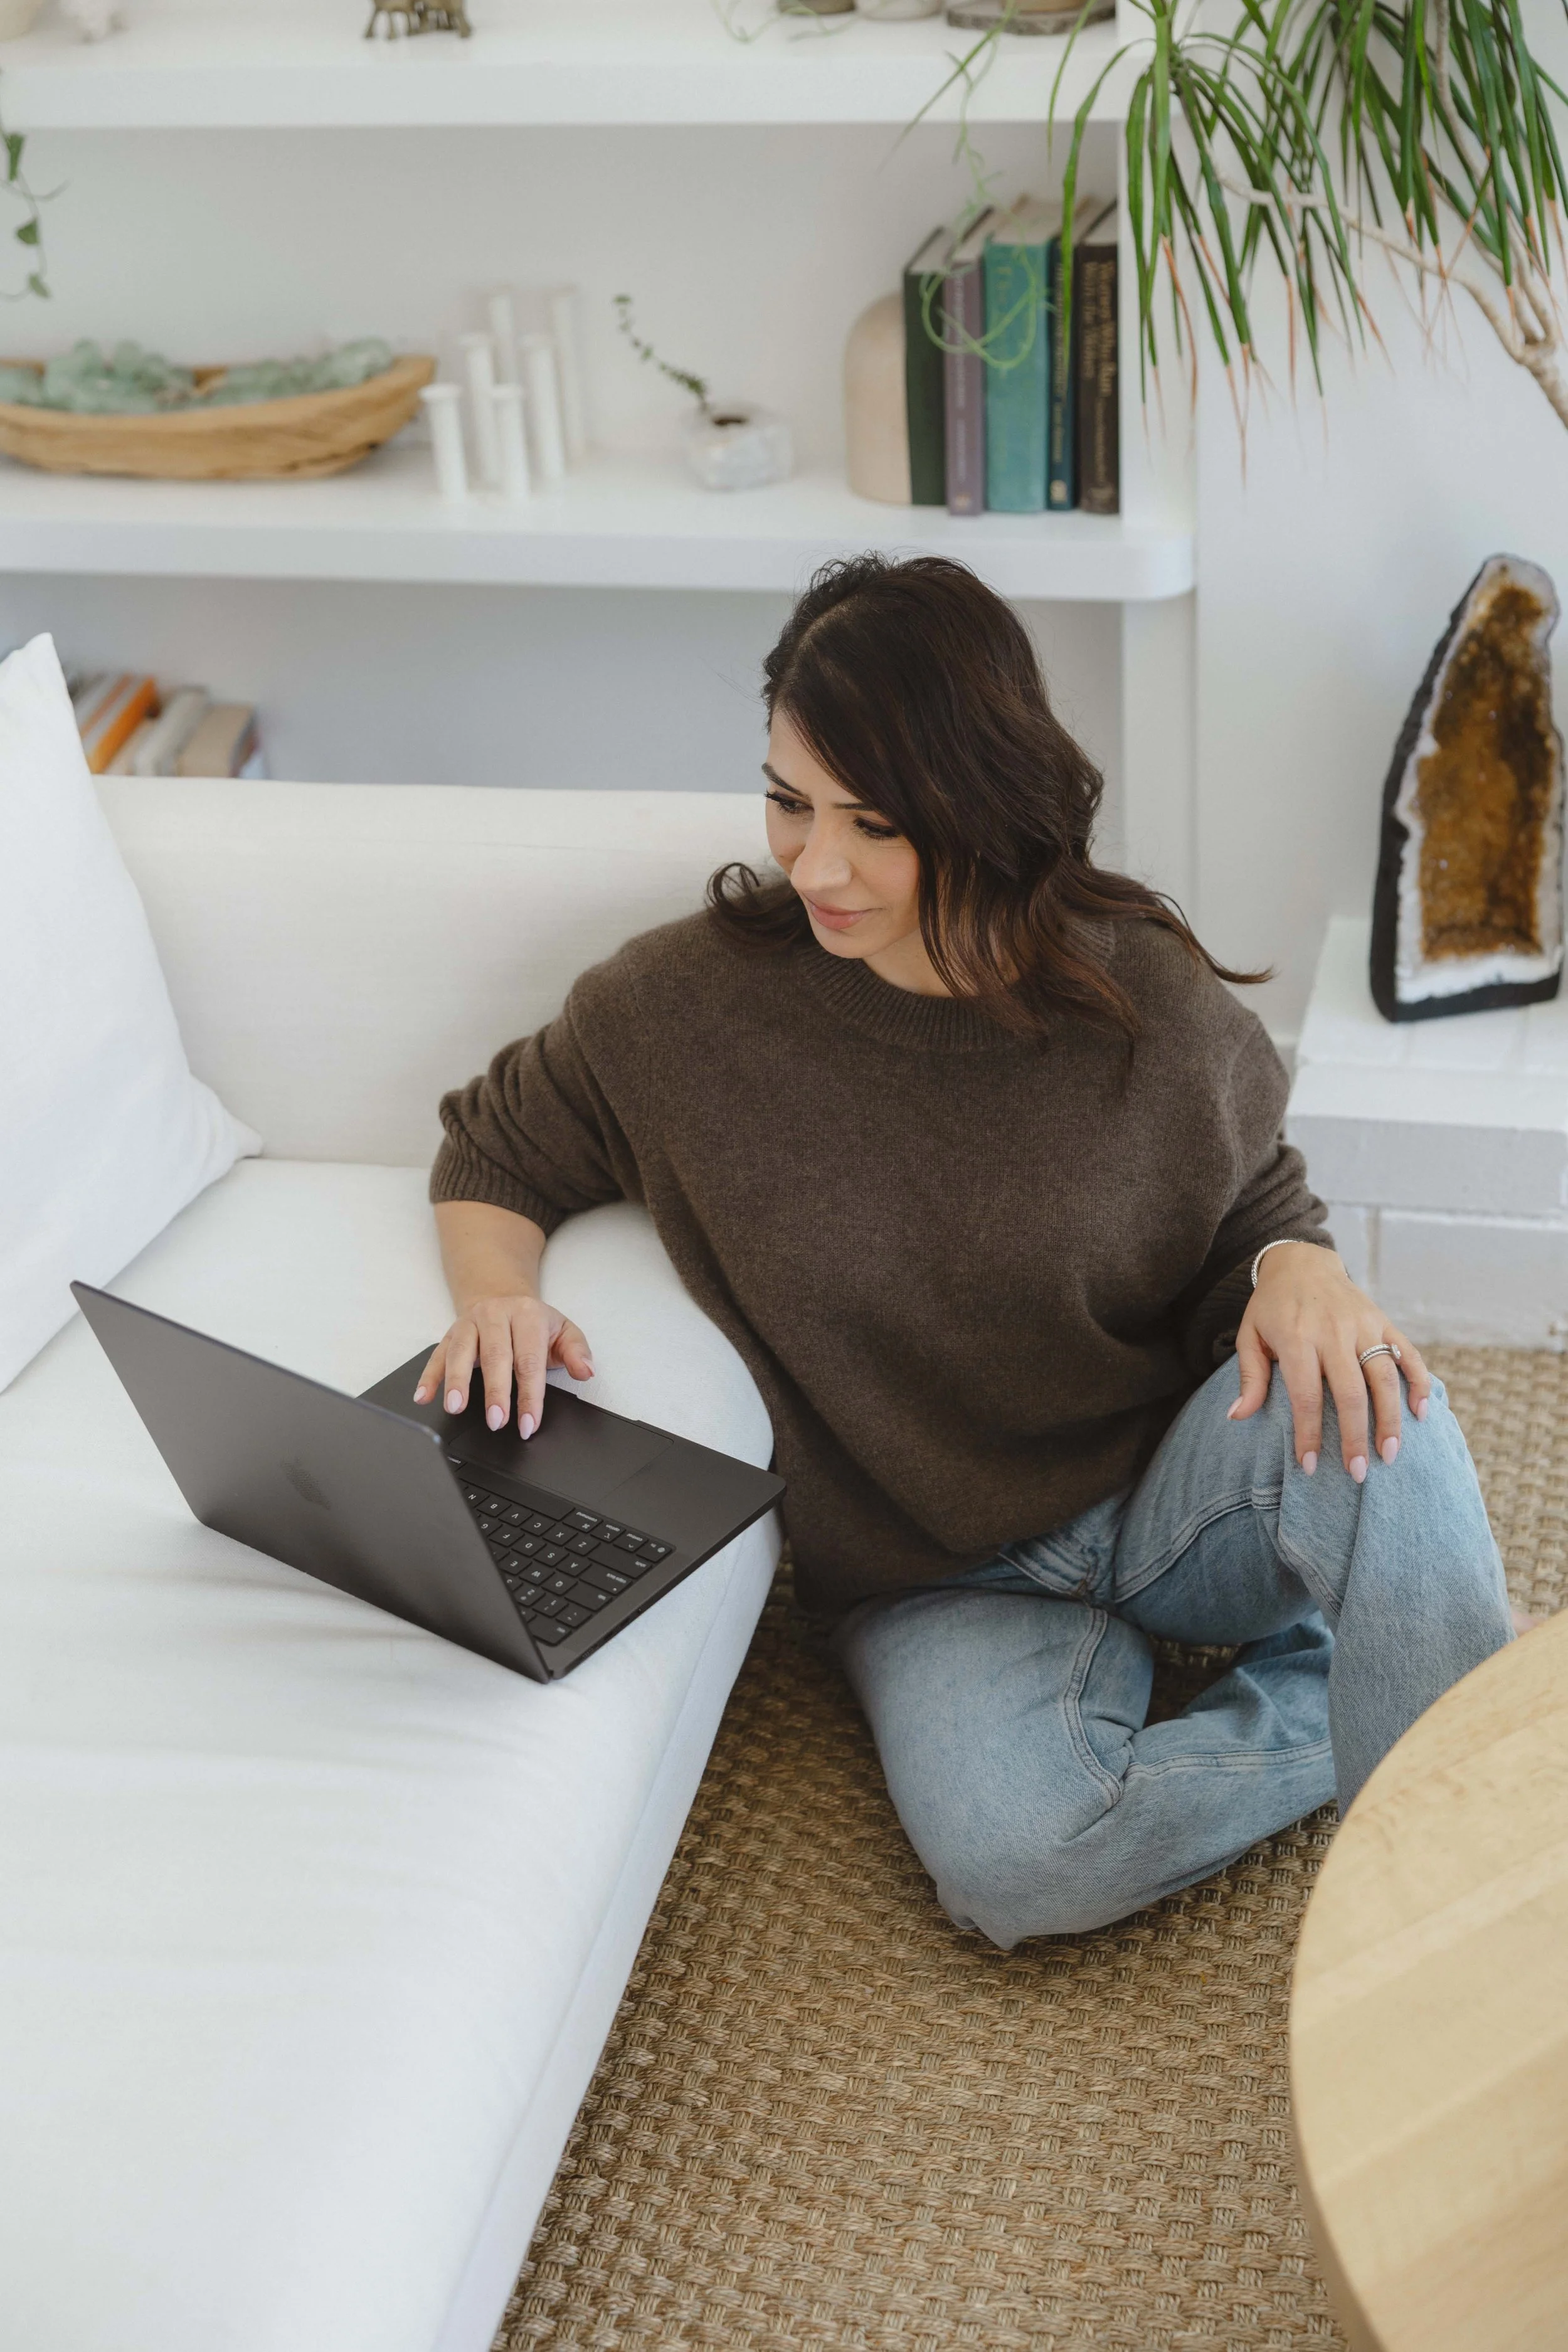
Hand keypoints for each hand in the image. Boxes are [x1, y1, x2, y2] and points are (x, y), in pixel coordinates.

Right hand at [413, 1293, 593, 1438]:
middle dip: (495, 1392)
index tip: (529, 1423)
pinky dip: (429, 1376)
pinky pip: (437, 1354)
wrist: (501, 1294)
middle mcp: (496, 1315)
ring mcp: (469, 1324)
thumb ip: (577, 1351)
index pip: (529, 1360)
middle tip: (496, 1421)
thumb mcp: (562, 1330)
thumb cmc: (533, 1323)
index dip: (530, 1394)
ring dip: (457, 1381)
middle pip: (495, 1356)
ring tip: (455, 1407)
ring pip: (461, 1351)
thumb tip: (587, 1371)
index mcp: (527, 1315)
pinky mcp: (449, 1333)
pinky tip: (424, 1396)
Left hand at [1229, 1242, 1431, 1481]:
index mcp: (1296, 1338)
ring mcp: (1363, 1325)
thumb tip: (1237, 1416)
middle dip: (1355, 1436)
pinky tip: (1421, 1413)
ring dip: (1390, 1418)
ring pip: (1383, 1376)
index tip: (1311, 1466)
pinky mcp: (1383, 1320)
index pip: (1305, 1395)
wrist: (1302, 1262)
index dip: (1308, 1434)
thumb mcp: (1250, 1336)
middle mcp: (1333, 1331)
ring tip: (1390, 1454)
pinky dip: (1417, 1382)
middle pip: (1350, 1392)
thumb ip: (1250, 1377)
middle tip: (1358, 1473)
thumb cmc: (1272, 1307)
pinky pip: (1407, 1353)